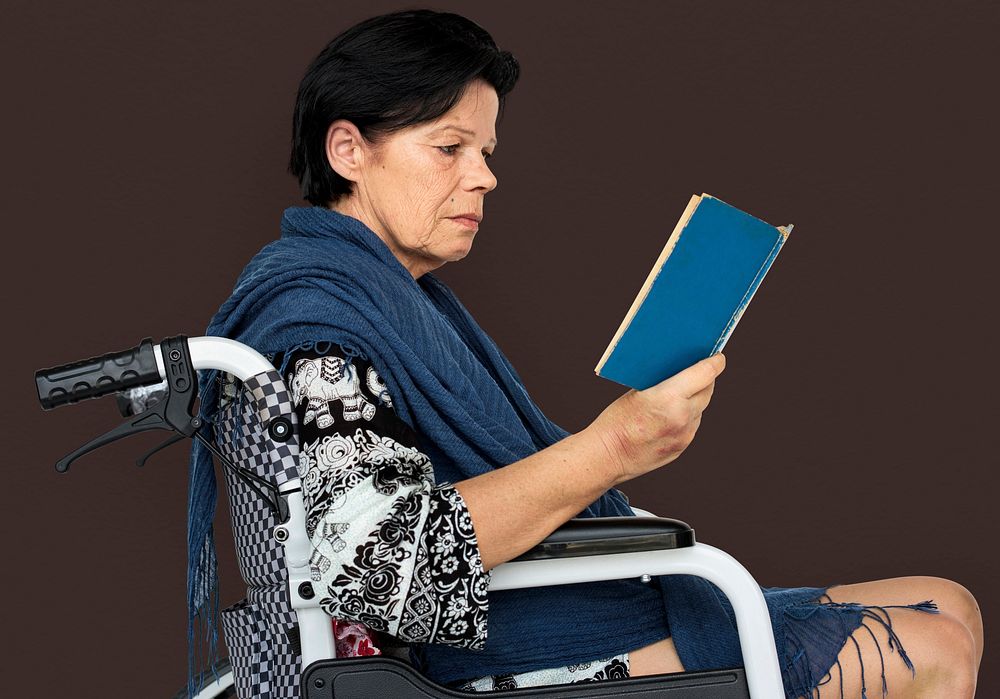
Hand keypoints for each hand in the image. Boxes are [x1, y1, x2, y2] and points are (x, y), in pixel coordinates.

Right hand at [589, 353, 725, 483]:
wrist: (606, 456)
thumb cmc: (615, 420)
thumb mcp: (637, 392)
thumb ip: (663, 383)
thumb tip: (680, 373)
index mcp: (670, 397)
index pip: (705, 373)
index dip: (715, 362)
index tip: (718, 357)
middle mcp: (683, 417)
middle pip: (707, 391)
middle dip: (706, 380)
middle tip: (701, 371)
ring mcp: (684, 435)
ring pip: (700, 410)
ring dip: (696, 399)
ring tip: (684, 392)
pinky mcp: (681, 447)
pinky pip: (692, 426)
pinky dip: (687, 416)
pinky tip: (674, 413)